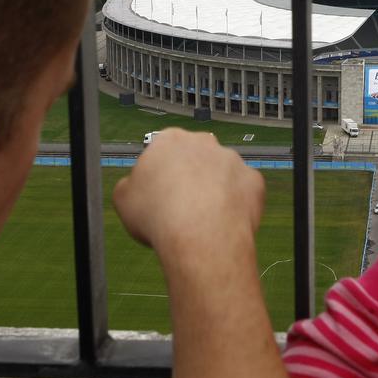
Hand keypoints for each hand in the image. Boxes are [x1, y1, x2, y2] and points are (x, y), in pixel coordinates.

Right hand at [112, 129, 264, 277]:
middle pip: (195, 159)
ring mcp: (233, 160)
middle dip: (189, 178)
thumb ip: (130, 186)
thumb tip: (134, 186)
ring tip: (203, 221)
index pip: (162, 151)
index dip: (159, 175)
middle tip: (180, 208)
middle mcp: (204, 143)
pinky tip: (223, 222)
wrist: (200, 237)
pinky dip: (236, 205)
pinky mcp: (254, 180)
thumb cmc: (158, 216)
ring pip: (221, 174)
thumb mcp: (123, 200)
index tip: (157, 196)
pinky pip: (243, 192)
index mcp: (169, 140)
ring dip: (214, 191)